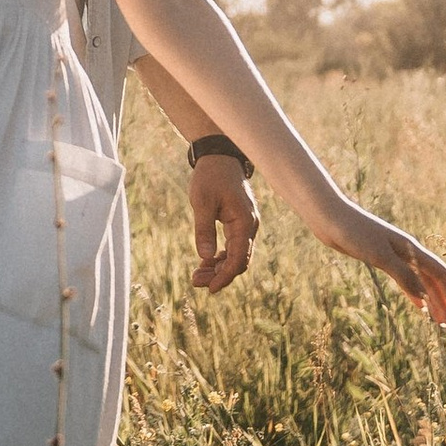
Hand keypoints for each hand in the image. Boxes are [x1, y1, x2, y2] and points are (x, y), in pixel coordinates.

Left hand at [187, 151, 258, 292]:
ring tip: (196, 276)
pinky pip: (233, 246)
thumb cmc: (210, 177)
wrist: (219, 157)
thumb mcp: (202, 202)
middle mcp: (249, 226)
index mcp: (244, 222)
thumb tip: (204, 257)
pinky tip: (204, 263)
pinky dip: (220, 256)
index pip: (238, 258)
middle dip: (219, 275)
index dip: (225, 276)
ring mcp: (245, 225)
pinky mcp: (239, 222)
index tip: (210, 289)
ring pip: (236, 255)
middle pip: (239, 260)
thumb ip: (203, 229)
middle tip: (196, 282)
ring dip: (218, 267)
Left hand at [347, 211, 445, 333]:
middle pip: (435, 282)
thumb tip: (425, 299)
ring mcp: (396, 256)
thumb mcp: (379, 255)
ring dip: (435, 303)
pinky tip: (421, 308)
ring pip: (423, 283)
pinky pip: (409, 281)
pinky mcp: (383, 260)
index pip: (441, 276)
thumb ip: (403, 275)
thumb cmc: (354, 232)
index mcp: (412, 250)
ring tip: (442, 324)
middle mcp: (409, 253)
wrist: (330, 217)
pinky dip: (418, 296)